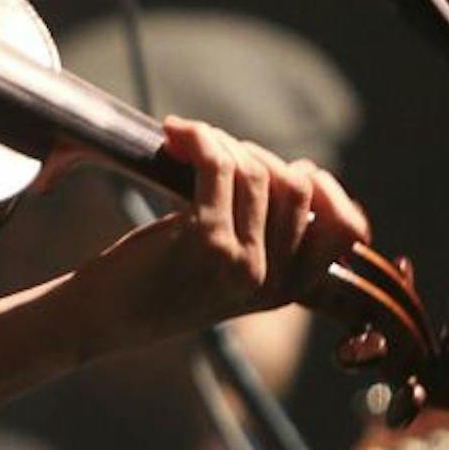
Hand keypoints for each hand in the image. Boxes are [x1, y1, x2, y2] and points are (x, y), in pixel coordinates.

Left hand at [68, 117, 370, 353]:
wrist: (102, 317)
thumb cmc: (157, 283)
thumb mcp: (228, 272)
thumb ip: (264, 236)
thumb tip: (297, 174)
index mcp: (289, 290)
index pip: (346, 229)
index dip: (324, 189)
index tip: (283, 168)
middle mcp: (273, 281)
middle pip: (296, 185)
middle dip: (254, 153)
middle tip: (212, 152)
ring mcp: (243, 262)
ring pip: (255, 170)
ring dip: (218, 141)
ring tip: (186, 141)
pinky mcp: (205, 241)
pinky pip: (218, 166)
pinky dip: (199, 137)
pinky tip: (174, 132)